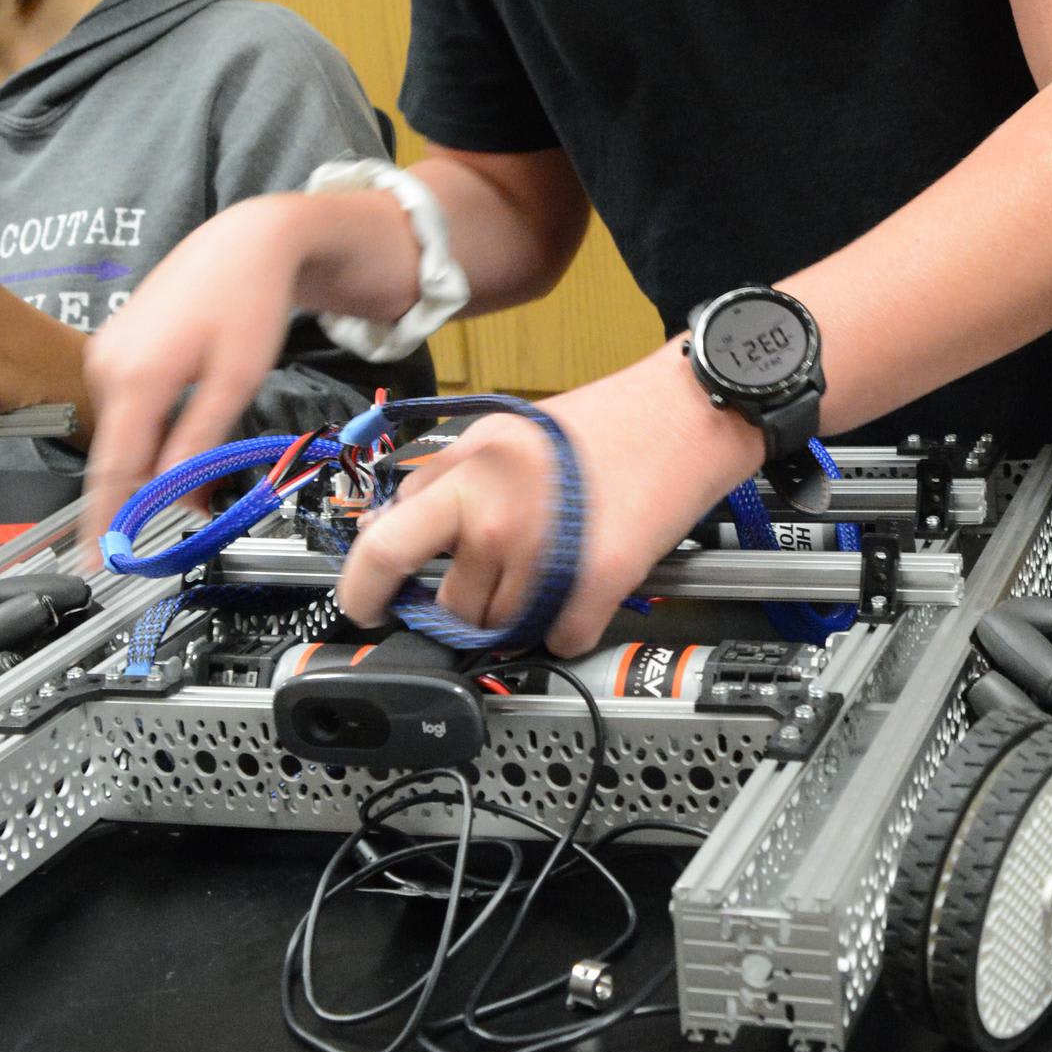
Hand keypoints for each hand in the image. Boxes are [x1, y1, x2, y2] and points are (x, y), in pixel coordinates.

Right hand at [83, 194, 330, 537]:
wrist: (246, 241)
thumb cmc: (249, 301)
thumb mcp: (236, 380)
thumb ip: (198, 442)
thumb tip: (172, 494)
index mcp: (136, 377)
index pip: (111, 469)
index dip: (104, 520)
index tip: (98, 561)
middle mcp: (108, 365)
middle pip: (117, 453)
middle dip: (146, 489)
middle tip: (191, 507)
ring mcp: (105, 353)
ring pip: (125, 430)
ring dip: (153, 454)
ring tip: (203, 451)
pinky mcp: (114, 348)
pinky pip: (128, 405)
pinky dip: (151, 425)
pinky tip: (186, 416)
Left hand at [336, 343, 763, 656]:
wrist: (688, 413)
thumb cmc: (603, 419)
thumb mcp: (500, 433)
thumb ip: (440, 481)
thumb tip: (387, 529)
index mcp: (465, 474)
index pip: (381, 551)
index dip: (363, 592)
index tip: (365, 607)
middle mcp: (496, 517)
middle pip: (448, 608)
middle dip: (463, 606)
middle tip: (490, 585)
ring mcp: (545, 555)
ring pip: (503, 629)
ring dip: (522, 613)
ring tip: (553, 566)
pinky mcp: (597, 583)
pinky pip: (562, 639)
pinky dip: (572, 624)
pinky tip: (586, 584)